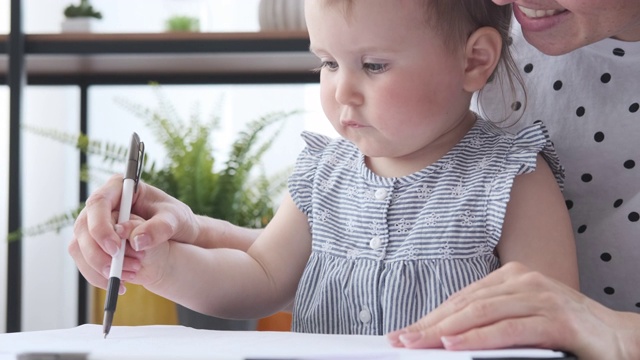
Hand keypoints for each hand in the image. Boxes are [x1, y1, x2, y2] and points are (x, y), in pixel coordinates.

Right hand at [68, 174, 198, 292]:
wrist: (176, 234)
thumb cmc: (176, 219)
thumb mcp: (175, 219)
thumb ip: (159, 227)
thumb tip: (136, 241)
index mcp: (119, 187)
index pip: (98, 203)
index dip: (101, 227)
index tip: (115, 248)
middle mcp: (102, 204)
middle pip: (83, 226)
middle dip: (96, 252)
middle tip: (115, 270)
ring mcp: (94, 223)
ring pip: (80, 245)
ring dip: (96, 266)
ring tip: (124, 278)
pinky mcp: (94, 242)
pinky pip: (85, 260)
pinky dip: (98, 275)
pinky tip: (119, 283)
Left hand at [387, 262, 639, 359]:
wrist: (621, 339)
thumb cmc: (565, 333)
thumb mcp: (520, 322)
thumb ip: (489, 325)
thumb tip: (444, 339)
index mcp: (510, 277)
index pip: (461, 299)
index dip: (430, 317)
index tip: (403, 333)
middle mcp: (523, 280)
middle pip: (465, 304)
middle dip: (429, 325)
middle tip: (400, 341)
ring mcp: (540, 296)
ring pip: (482, 313)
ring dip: (445, 332)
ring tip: (417, 344)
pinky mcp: (556, 318)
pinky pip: (510, 329)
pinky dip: (479, 338)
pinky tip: (455, 345)